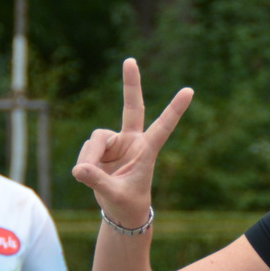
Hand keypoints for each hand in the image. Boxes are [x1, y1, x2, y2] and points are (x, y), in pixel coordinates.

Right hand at [72, 58, 193, 225]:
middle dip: (131, 84)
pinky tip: (87, 174)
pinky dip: (84, 163)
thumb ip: (98, 182)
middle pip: (132, 107)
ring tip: (90, 176)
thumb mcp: (115, 195)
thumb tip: (79, 168)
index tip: (190, 90)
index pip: (164, 126)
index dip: (175, 109)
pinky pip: (87, 148)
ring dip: (90, 157)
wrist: (120, 210)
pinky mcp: (101, 148)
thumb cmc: (127, 203)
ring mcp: (116, 142)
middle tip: (130, 60)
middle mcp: (133, 141)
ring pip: (96, 139)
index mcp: (148, 150)